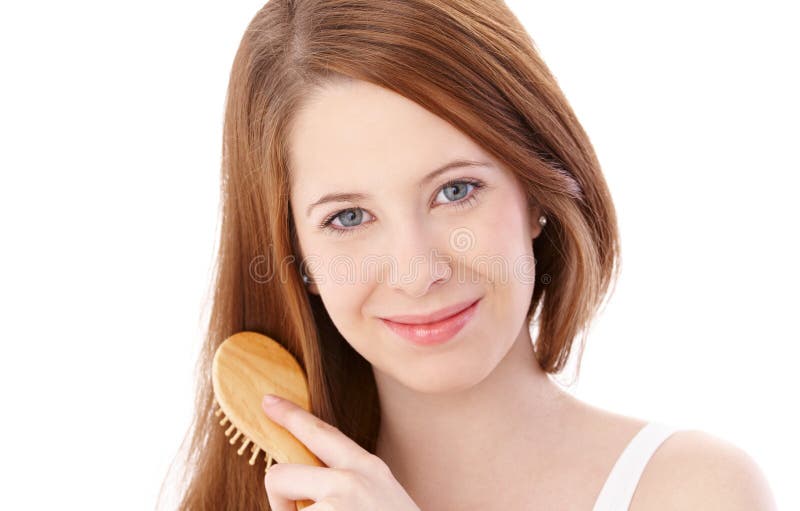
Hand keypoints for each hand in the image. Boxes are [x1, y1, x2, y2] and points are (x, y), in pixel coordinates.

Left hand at [260, 394, 421, 510]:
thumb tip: (305, 482)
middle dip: (277, 501)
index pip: (322, 434)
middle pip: (278, 474)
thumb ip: (349, 482)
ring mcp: (335, 506)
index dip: (292, 416)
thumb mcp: (381, 498)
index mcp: (369, 469)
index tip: (267, 401)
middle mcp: (351, 480)